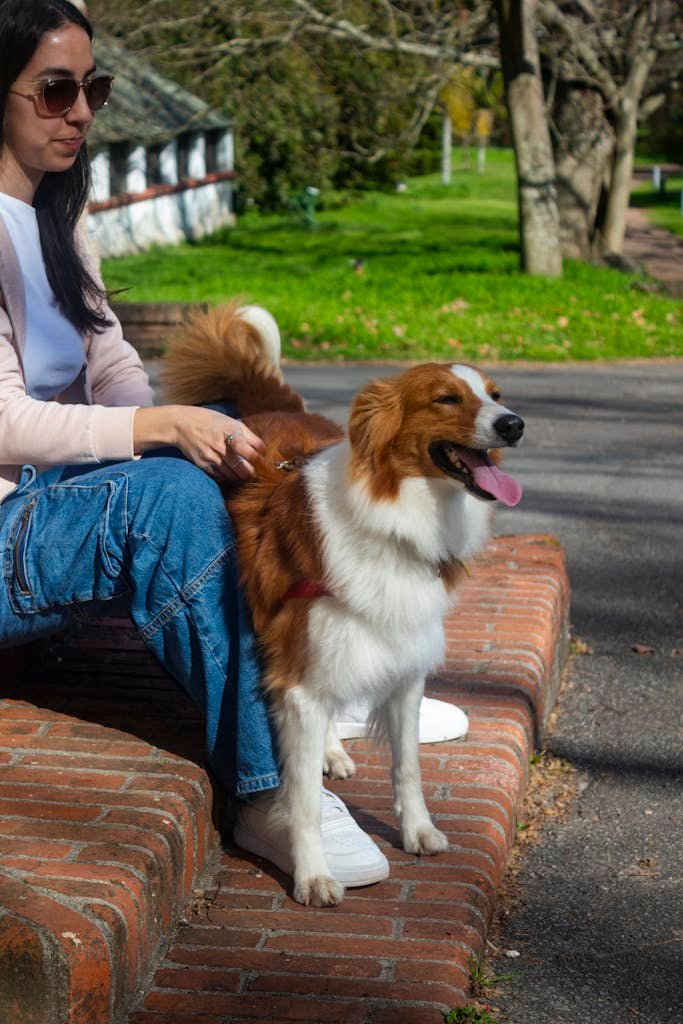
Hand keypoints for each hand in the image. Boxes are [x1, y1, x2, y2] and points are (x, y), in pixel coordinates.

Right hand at [134, 405, 264, 481]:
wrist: (182, 424)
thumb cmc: (211, 421)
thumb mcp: (232, 422)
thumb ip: (250, 436)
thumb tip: (264, 450)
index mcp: (229, 432)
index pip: (245, 449)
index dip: (256, 458)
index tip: (262, 462)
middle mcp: (220, 446)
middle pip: (242, 469)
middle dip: (251, 472)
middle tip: (255, 470)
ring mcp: (210, 457)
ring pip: (233, 476)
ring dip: (240, 476)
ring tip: (243, 471)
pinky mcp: (203, 465)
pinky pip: (221, 477)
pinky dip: (228, 477)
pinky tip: (230, 471)